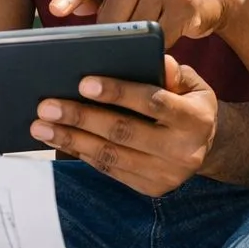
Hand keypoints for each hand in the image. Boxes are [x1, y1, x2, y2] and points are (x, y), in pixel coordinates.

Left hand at [29, 55, 217, 196]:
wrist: (207, 146)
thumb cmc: (188, 103)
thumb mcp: (190, 83)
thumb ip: (171, 72)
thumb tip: (155, 59)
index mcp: (196, 119)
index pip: (153, 103)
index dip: (118, 92)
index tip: (83, 83)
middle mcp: (184, 151)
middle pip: (124, 132)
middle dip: (81, 117)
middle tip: (46, 105)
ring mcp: (167, 175)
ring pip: (111, 156)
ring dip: (71, 140)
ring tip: (41, 126)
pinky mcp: (151, 188)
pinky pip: (110, 170)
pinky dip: (82, 154)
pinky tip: (60, 140)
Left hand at [50, 0, 248, 46]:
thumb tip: (72, 11)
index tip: (54, 10)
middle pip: (113, 15)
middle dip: (110, 35)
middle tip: (110, 49)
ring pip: (135, 29)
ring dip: (134, 44)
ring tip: (136, 48)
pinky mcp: (185, 7)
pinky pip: (160, 38)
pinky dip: (155, 49)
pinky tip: (158, 50)